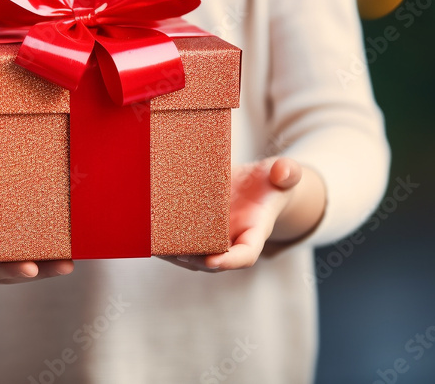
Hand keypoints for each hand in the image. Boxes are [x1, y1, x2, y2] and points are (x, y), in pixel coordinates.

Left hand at [165, 157, 322, 272]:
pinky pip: (180, 242)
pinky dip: (164, 241)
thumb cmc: (270, 183)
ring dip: (173, 253)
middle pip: (211, 261)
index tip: (213, 260)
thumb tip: (283, 173)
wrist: (255, 186)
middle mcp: (231, 242)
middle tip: (174, 251)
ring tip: (154, 244)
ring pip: (191, 255)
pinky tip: (147, 233)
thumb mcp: (281, 174)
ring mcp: (212, 240)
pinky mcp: (195, 231)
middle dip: (193, 259)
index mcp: (254, 233)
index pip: (245, 255)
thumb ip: (286, 173)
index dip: (229, 260)